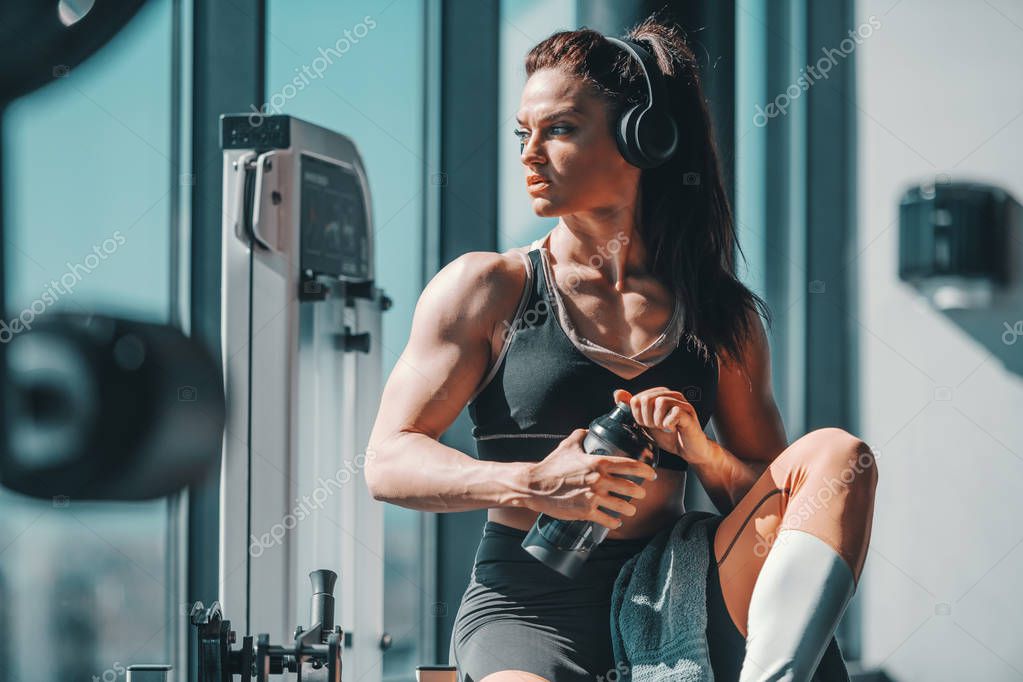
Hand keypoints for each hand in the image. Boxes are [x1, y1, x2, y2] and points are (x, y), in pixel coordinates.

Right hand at [523, 428, 657, 530]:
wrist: (534, 486)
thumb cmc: (551, 465)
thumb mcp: (567, 446)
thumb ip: (580, 435)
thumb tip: (587, 430)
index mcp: (598, 462)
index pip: (630, 465)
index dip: (645, 470)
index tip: (652, 474)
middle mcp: (599, 480)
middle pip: (630, 488)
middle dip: (639, 492)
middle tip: (640, 493)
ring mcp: (593, 497)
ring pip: (622, 506)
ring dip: (629, 509)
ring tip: (630, 509)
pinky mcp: (586, 512)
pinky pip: (608, 520)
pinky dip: (614, 522)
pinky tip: (616, 521)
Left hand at [612, 387, 713, 464]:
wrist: (688, 450)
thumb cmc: (668, 436)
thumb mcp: (646, 423)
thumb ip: (632, 408)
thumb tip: (618, 393)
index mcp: (659, 395)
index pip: (637, 399)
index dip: (638, 416)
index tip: (648, 425)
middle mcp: (670, 394)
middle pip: (646, 399)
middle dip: (647, 419)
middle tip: (656, 427)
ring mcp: (681, 402)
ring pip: (660, 403)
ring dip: (658, 421)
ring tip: (664, 428)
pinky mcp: (689, 412)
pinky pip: (673, 413)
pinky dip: (669, 424)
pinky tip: (673, 429)